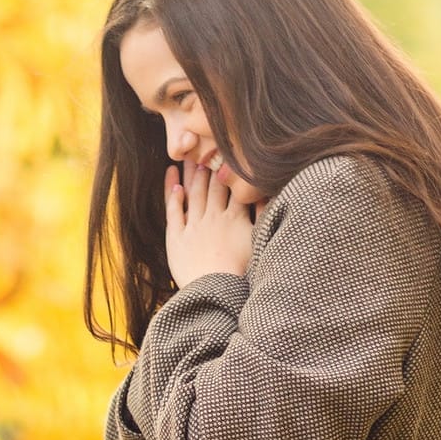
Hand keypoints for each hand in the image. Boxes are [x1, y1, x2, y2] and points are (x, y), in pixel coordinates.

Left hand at [166, 161, 254, 287]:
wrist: (216, 293)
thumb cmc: (242, 274)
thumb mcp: (259, 242)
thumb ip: (263, 216)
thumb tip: (266, 194)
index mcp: (235, 217)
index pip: (233, 186)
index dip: (231, 169)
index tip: (229, 153)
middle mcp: (213, 217)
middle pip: (212, 185)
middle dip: (210, 164)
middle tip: (208, 146)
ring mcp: (193, 226)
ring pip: (193, 192)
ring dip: (192, 173)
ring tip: (191, 157)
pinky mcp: (176, 238)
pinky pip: (173, 210)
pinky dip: (173, 194)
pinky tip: (174, 181)